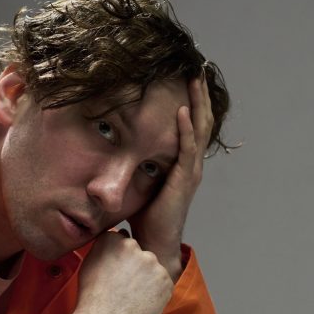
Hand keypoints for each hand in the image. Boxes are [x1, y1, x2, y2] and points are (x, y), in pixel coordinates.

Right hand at [64, 231, 173, 313]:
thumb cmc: (92, 297)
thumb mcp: (90, 263)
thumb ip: (106, 246)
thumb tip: (120, 236)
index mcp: (113, 240)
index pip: (124, 242)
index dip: (121, 260)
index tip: (115, 274)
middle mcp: (134, 247)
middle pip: (141, 254)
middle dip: (136, 268)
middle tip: (124, 287)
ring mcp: (152, 263)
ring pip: (153, 269)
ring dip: (147, 280)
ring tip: (132, 296)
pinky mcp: (166, 280)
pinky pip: (163, 284)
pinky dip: (156, 292)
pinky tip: (142, 302)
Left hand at [129, 73, 213, 281]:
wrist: (154, 245)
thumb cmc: (146, 219)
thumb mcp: (140, 183)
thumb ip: (135, 165)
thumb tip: (114, 149)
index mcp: (183, 164)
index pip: (191, 125)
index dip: (192, 101)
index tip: (187, 78)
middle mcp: (191, 164)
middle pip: (200, 120)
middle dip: (199, 93)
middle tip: (195, 68)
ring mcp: (190, 171)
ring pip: (198, 129)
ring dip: (197, 103)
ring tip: (194, 79)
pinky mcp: (183, 180)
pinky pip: (186, 149)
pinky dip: (185, 129)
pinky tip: (182, 110)